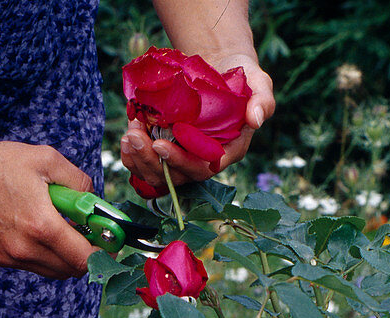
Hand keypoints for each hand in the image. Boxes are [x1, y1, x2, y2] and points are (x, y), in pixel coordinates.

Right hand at [0, 141, 97, 279]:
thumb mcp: (45, 159)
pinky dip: (46, 256)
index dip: (102, 253)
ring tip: (63, 230)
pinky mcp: (1, 259)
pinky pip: (35, 266)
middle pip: (72, 270)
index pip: (84, 258)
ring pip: (54, 272)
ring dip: (66, 257)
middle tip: (88, 233)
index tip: (108, 242)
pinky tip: (41, 232)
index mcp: (41, 225)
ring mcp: (12, 257)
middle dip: (86, 255)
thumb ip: (77, 180)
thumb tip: (93, 196)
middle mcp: (26, 248)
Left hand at [120, 54, 274, 191]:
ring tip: (129, 135)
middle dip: (153, 162)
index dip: (181, 161)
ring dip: (140, 160)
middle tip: (135, 137)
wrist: (220, 68)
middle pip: (177, 176)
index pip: (204, 167)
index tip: (160, 145)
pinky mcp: (168, 150)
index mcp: (228, 150)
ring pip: (159, 174)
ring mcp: (184, 157)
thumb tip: (256, 119)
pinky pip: (148, 164)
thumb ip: (263, 100)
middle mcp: (205, 159)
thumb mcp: (258, 83)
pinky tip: (126, 138)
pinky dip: (134, 157)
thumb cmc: (242, 78)